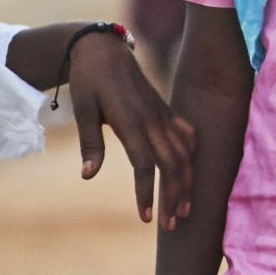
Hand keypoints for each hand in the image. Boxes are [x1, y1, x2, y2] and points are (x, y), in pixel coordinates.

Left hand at [68, 29, 192, 222]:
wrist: (103, 48)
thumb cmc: (89, 79)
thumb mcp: (83, 110)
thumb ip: (90, 144)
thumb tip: (88, 176)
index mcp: (131, 121)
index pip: (145, 164)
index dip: (147, 192)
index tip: (146, 218)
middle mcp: (153, 120)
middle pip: (172, 164)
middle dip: (173, 197)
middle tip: (169, 226)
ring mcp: (163, 115)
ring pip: (185, 154)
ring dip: (186, 184)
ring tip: (184, 210)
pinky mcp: (166, 111)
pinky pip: (187, 137)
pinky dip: (192, 156)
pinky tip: (190, 174)